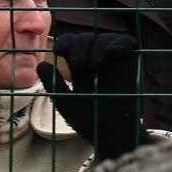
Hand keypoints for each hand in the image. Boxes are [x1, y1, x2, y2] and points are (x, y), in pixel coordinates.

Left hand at [38, 32, 143, 159]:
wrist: (112, 133)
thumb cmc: (89, 121)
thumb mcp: (66, 102)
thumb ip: (54, 83)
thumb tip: (41, 64)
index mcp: (80, 66)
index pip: (71, 43)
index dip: (65, 42)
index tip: (59, 52)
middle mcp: (96, 60)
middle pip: (87, 38)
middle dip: (80, 45)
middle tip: (78, 64)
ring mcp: (114, 61)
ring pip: (106, 38)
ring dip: (98, 45)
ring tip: (95, 65)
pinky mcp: (130, 63)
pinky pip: (128, 44)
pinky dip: (120, 44)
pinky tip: (112, 53)